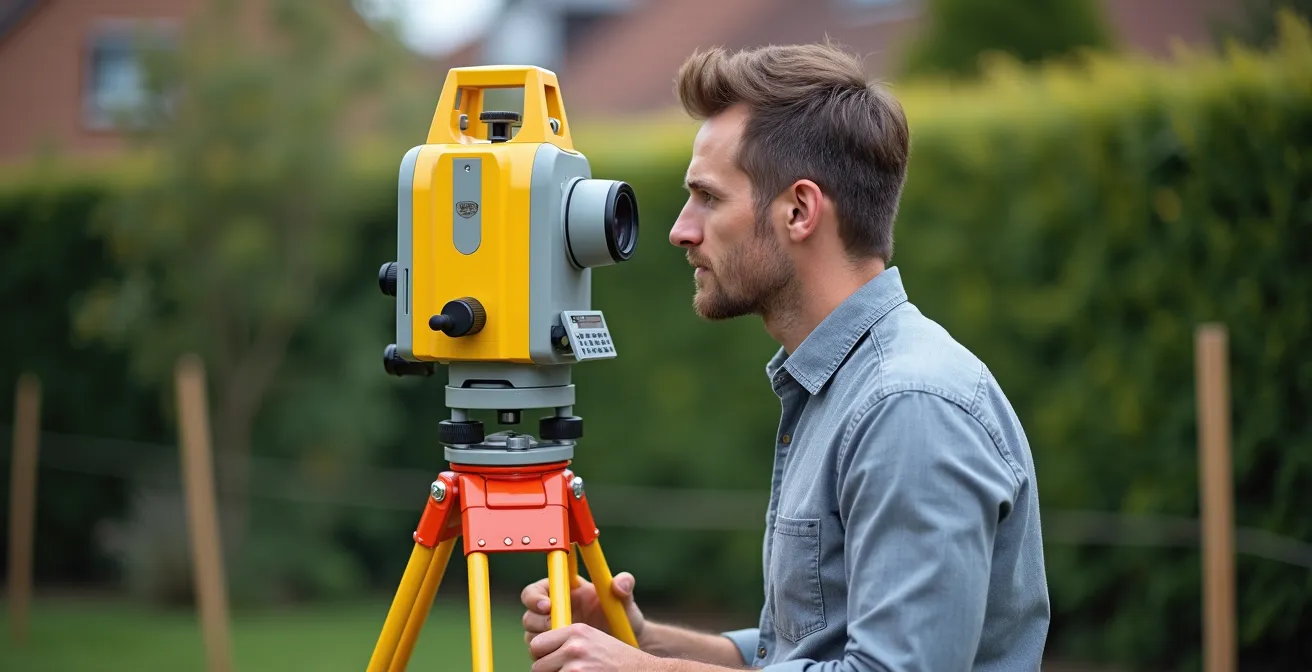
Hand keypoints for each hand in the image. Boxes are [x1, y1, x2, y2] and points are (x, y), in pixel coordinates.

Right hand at [520, 571, 645, 646]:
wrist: (626, 643)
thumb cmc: (624, 618)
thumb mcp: (626, 601)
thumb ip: (625, 586)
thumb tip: (619, 583)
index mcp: (566, 590)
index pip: (539, 589)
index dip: (535, 596)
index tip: (548, 606)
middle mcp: (554, 609)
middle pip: (529, 613)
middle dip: (536, 621)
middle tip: (554, 629)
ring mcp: (552, 630)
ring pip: (531, 635)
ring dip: (541, 640)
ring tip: (564, 645)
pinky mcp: (553, 649)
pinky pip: (540, 653)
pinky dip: (546, 655)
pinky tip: (563, 657)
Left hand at [529, 623, 658, 670]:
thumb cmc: (618, 660)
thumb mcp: (594, 640)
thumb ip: (567, 642)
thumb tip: (535, 649)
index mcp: (576, 631)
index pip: (536, 644)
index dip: (541, 656)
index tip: (551, 661)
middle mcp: (574, 648)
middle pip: (537, 666)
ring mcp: (576, 669)